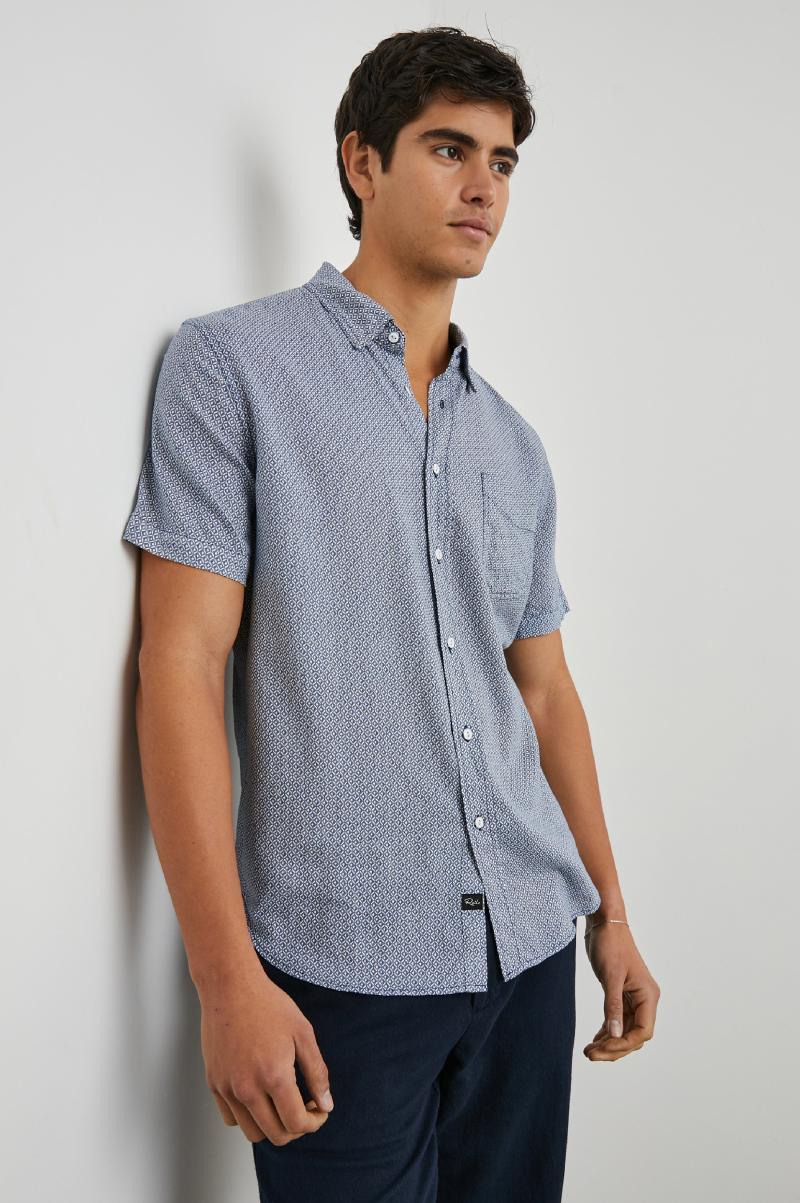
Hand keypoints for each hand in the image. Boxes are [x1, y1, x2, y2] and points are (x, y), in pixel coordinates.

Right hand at [198, 961, 333, 1144]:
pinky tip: (260, 1094)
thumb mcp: (303, 1033)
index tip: (319, 1110)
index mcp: (274, 1076)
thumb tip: (326, 1104)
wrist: (230, 987)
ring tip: (282, 1102)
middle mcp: (248, 1088)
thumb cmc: (268, 1004)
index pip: (297, 1124)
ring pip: (252, 1133)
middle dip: (297, 1128)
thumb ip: (317, 1072)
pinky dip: (249, 1116)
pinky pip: (231, 1119)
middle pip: (276, 1135)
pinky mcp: (214, 1083)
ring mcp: (227, 1088)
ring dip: (272, 1126)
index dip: (315, 1123)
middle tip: (305, 1106)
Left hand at [582, 922, 659, 1060]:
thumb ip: (612, 1006)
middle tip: (589, 1055)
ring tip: (588, 1051)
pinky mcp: (622, 994)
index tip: (602, 1049)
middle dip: (613, 1048)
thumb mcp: (610, 976)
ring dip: (609, 1042)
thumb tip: (613, 1036)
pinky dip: (607, 1031)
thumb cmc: (610, 944)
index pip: (642, 1032)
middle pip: (633, 1035)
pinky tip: (595, 1039)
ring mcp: (633, 998)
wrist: (605, 923)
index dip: (623, 1044)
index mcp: (648, 995)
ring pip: (625, 1030)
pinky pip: (618, 1020)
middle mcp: (644, 999)